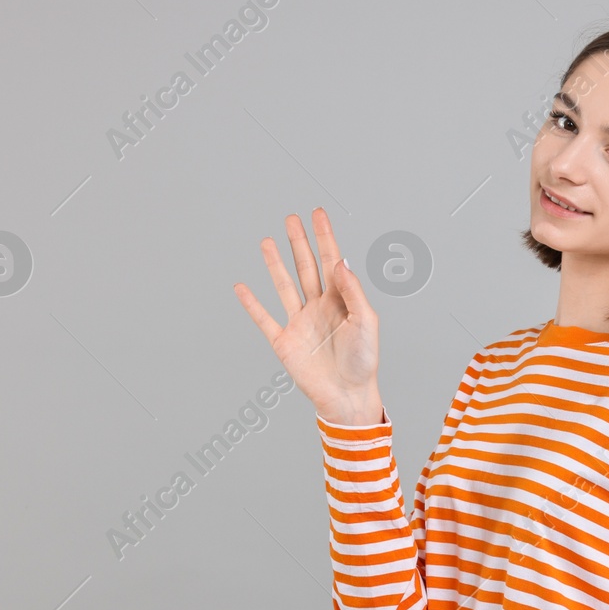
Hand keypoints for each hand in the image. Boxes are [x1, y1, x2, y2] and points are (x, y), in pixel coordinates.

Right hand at [234, 208, 382, 422]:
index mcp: (341, 301)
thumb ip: (352, 291)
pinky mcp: (284, 342)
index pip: (331, 261)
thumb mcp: (366, 322)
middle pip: (306, 267)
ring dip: (275, 264)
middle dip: (298, 242)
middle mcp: (319, 307)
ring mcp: (300, 323)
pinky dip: (251, 304)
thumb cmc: (363, 362)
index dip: (324, 236)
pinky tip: (242, 287)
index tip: (318, 213)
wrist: (348, 396)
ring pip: (284, 285)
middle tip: (290, 218)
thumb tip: (339, 261)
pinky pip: (264, 318)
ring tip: (266, 240)